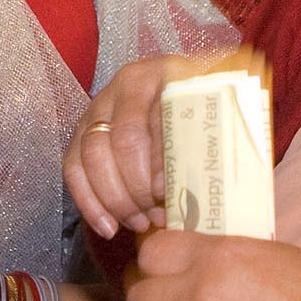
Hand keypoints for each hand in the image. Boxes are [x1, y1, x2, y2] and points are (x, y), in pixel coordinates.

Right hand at [65, 51, 226, 238]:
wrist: (193, 93)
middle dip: (137, 190)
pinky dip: (88, 201)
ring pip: (91, 155)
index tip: (172, 199)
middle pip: (122, 142)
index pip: (158, 124)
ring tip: (139, 223)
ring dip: (114, 198)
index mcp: (169, 73)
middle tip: (158, 217)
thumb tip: (222, 195)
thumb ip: (224, 143)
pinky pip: (73, 165)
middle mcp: (129, 82)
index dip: (161, 168)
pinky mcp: (84, 127)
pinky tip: (108, 226)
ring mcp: (102, 103)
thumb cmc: (214, 112)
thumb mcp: (227, 116)